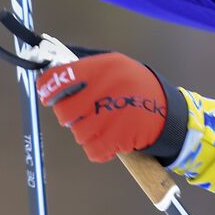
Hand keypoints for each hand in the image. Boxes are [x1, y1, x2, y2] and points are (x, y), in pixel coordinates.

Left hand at [35, 53, 171, 163]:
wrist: (168, 111)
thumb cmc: (136, 87)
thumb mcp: (115, 65)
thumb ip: (85, 68)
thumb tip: (51, 72)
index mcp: (104, 66)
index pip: (60, 77)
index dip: (48, 89)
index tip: (46, 96)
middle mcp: (107, 88)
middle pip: (64, 111)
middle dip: (70, 116)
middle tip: (84, 113)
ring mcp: (112, 115)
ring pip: (77, 133)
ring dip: (87, 132)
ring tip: (105, 123)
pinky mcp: (119, 138)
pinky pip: (92, 150)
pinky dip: (99, 148)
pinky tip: (111, 137)